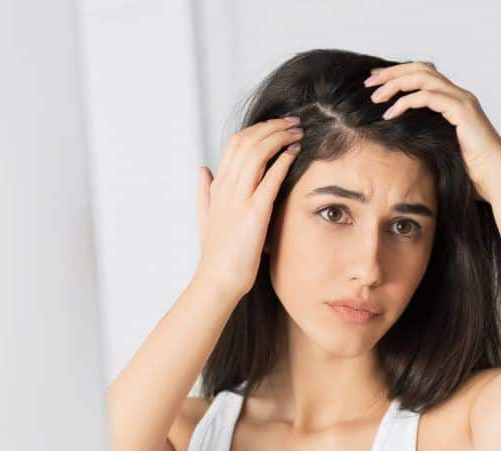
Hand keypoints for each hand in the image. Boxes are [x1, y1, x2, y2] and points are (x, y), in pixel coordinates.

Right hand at [194, 116, 303, 299]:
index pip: (235, 143)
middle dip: (273, 127)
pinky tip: (295, 152)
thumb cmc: (216, 253)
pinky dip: (283, 161)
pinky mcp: (254, 212)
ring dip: (280, 137)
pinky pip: (270, 179)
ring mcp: (239, 198)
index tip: (277, 125)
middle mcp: (226, 187)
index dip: (258, 129)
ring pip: (258, 153)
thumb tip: (203, 169)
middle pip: (248, 141)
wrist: (218, 279)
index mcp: (218, 186)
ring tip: (298, 132)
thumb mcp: (206, 217)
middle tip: (294, 122)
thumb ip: (205, 192)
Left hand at [363, 61, 500, 201]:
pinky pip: (428, 96)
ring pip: (423, 77)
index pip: (422, 74)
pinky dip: (406, 102)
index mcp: (453, 99)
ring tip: (375, 97)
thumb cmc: (468, 168)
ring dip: (395, 84)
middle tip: (368, 82)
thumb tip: (394, 135)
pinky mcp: (462, 110)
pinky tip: (390, 113)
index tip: (375, 81)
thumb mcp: (438, 145)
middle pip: (420, 69)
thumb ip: (422, 133)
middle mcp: (458, 94)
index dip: (397, 73)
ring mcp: (462, 100)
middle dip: (392, 73)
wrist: (493, 177)